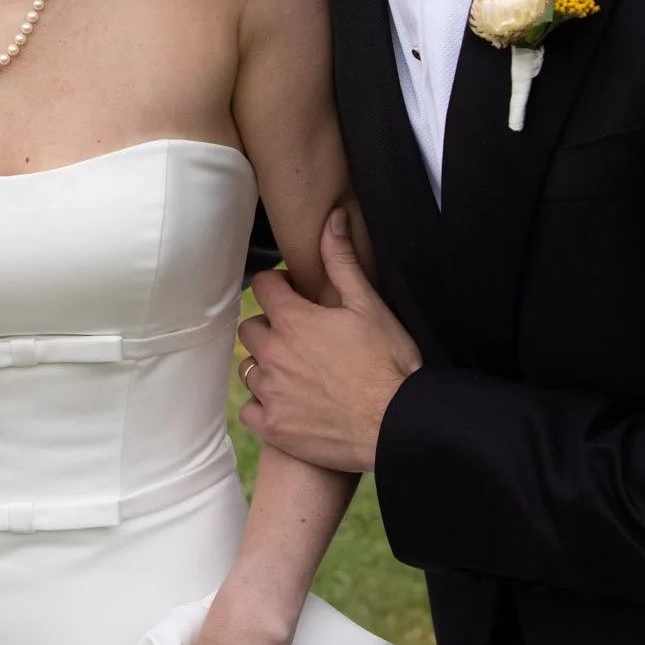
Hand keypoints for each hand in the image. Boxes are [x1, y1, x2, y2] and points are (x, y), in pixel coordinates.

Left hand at [238, 210, 421, 476]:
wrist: (396, 423)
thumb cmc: (387, 363)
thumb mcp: (369, 305)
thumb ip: (342, 261)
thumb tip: (332, 218)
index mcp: (292, 320)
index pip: (262, 286)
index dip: (279, 286)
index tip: (296, 294)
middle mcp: (272, 353)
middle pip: (249, 327)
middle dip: (269, 326)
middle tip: (298, 336)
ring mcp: (269, 392)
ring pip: (248, 367)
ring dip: (265, 364)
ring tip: (294, 370)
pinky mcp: (272, 426)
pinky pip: (249, 409)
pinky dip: (263, 404)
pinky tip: (286, 404)